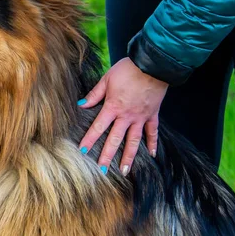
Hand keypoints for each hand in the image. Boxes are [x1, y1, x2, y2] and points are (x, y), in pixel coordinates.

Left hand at [78, 57, 167, 175]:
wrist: (152, 64)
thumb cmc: (127, 70)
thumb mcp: (107, 79)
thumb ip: (94, 94)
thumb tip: (81, 104)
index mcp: (113, 107)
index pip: (98, 127)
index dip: (90, 139)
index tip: (83, 151)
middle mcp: (127, 116)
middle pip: (116, 139)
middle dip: (108, 155)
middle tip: (103, 170)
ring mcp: (141, 117)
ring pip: (134, 141)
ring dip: (129, 157)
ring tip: (124, 170)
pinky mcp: (153, 114)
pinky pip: (153, 132)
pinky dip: (153, 144)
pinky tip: (152, 155)